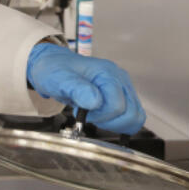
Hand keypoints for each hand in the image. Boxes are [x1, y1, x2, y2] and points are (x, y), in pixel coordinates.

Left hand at [26, 43, 145, 133]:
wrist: (53, 66)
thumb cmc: (55, 70)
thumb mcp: (59, 79)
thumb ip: (77, 89)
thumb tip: (95, 101)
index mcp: (107, 73)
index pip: (117, 106)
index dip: (100, 116)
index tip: (83, 111)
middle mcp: (120, 79)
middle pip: (131, 114)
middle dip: (109, 122)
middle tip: (89, 115)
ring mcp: (123, 87)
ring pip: (135, 117)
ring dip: (114, 123)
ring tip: (94, 114)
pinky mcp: (122, 95)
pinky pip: (130, 116)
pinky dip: (117, 123)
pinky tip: (101, 117)